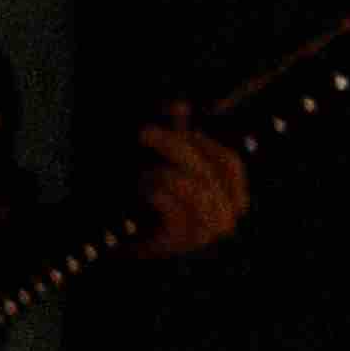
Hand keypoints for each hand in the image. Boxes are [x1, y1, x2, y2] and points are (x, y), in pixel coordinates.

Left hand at [134, 118, 248, 259]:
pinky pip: (172, 205)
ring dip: (162, 171)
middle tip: (145, 132)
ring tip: (139, 171)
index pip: (228, 162)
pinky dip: (154, 190)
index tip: (174, 126)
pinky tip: (140, 188)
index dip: (202, 140)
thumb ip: (176, 136)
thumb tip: (180, 104)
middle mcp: (224, 217)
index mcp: (231, 199)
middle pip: (209, 169)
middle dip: (175, 146)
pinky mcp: (178, 242)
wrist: (118, 245)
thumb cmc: (145, 205)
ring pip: (192, 185)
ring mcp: (203, 233)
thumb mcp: (164, 167)